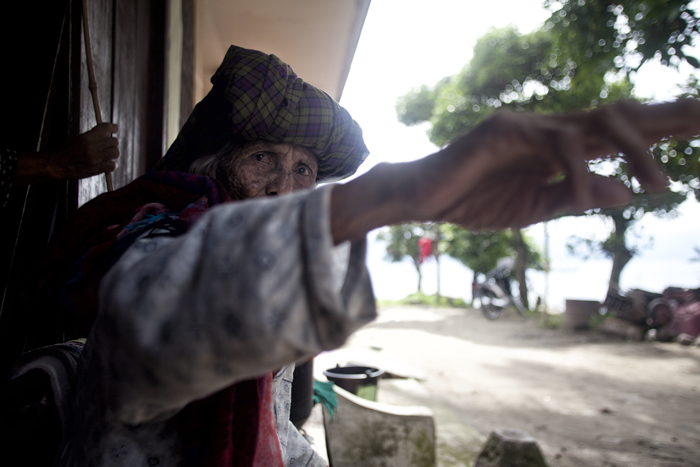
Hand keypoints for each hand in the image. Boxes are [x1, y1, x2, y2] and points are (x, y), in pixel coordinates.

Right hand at [14, 123, 119, 183]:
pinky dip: (111, 165)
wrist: (56, 164)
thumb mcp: (77, 139)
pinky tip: (107, 165)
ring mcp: (95, 158)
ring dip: (113, 154)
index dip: (112, 127)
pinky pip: (112, 165)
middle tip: (108, 146)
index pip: (105, 128)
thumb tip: (106, 133)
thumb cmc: (65, 152)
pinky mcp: (96, 168)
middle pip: (114, 141)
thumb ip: (92, 136)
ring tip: (107, 156)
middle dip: (112, 144)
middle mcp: (92, 146)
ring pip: (115, 153)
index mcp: (87, 137)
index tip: (115, 129)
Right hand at [406, 100, 699, 229]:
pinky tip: (592, 197)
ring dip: (636, 151)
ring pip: (597, 122)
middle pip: (619, 114)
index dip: (658, 131)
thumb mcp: (535, 208)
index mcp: (558, 147)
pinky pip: (559, 146)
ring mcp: (529, 125)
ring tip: (664, 186)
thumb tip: (628, 194)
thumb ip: (577, 197)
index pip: (616, 132)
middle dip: (668, 117)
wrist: (423, 198)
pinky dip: (581, 173)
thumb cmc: (473, 202)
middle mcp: (549, 128)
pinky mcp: (507, 131)